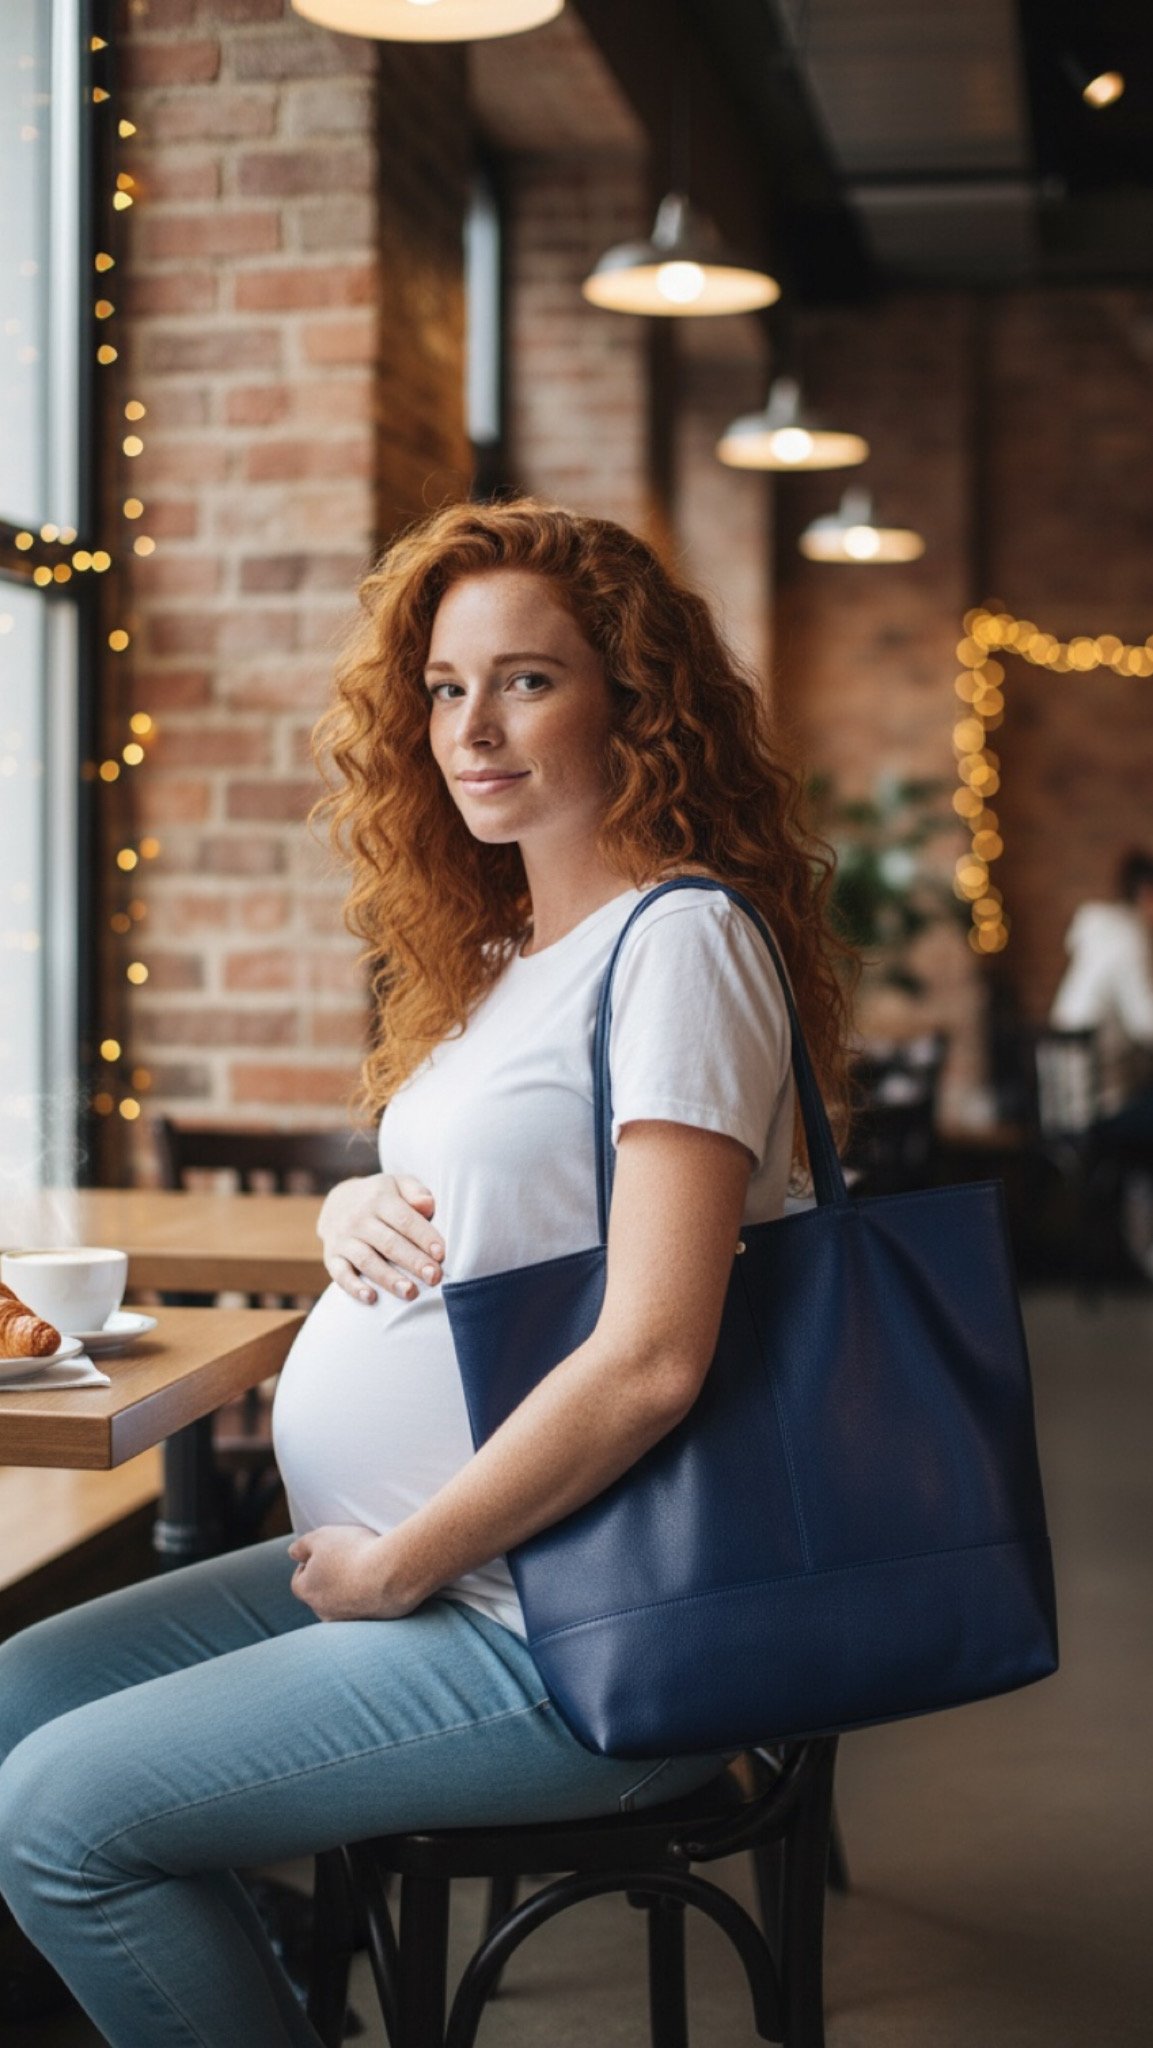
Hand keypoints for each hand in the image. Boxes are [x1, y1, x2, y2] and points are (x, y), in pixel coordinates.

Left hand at [287, 1525, 423, 1620]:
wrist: (392, 1574)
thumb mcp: (320, 1537)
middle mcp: (323, 1611)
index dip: (310, 1562)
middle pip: (321, 1593)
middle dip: (330, 1578)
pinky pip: (365, 1608)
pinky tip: (381, 1579)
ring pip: (343, 1603)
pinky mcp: (371, 1623)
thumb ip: (301, 1545)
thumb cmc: (352, 1552)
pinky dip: (369, 1595)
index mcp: (307, 1591)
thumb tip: (293, 1553)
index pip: (299, 1579)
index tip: (326, 1552)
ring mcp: (347, 1619)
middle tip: (347, 1559)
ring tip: (367, 1568)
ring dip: (351, 1588)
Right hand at [317, 1171, 444, 1305]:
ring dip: (389, 1279)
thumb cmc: (381, 1197)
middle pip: (389, 1243)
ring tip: (411, 1293)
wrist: (338, 1202)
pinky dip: (354, 1287)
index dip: (424, 1237)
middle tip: (434, 1277)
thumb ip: (416, 1192)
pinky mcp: (332, 1257)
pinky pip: (340, 1274)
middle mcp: (359, 1219)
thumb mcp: (398, 1184)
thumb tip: (427, 1205)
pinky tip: (371, 1298)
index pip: (405, 1219)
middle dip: (413, 1261)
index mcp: (380, 1199)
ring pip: (367, 1261)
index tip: (441, 1254)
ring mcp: (344, 1239)